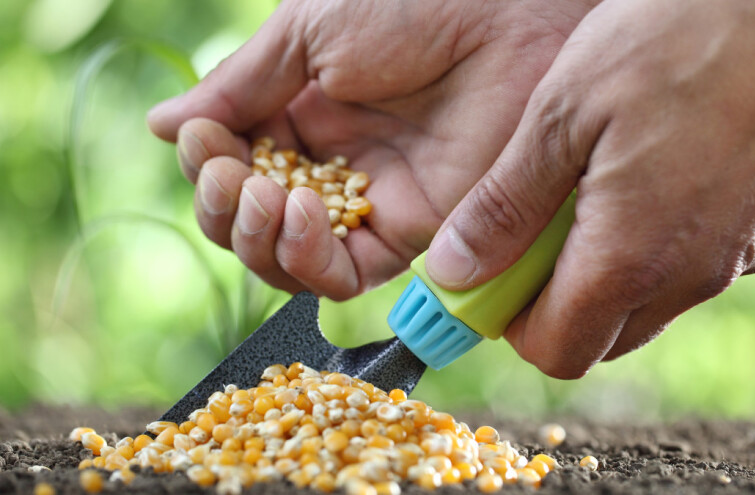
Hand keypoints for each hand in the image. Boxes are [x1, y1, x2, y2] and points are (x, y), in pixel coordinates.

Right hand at [147, 0, 595, 298]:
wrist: (508, 16)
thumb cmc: (410, 4)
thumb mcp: (307, 34)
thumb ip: (239, 88)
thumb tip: (163, 129)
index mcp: (302, 113)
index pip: (234, 168)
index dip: (209, 168)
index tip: (204, 142)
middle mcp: (332, 165)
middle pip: (254, 224)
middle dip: (226, 211)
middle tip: (233, 180)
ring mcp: (370, 203)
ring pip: (291, 261)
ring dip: (258, 241)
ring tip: (265, 196)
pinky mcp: (413, 233)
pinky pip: (345, 276)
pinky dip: (308, 260)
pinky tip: (302, 214)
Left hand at [425, 0, 754, 376]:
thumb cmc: (675, 44)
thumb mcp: (562, 116)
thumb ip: (506, 205)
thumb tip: (455, 269)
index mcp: (630, 259)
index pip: (556, 351)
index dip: (512, 326)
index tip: (491, 279)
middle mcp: (690, 277)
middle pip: (603, 340)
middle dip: (556, 307)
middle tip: (534, 238)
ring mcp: (738, 258)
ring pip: (650, 306)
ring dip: (607, 276)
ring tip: (590, 197)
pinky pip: (695, 268)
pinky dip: (658, 249)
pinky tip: (648, 180)